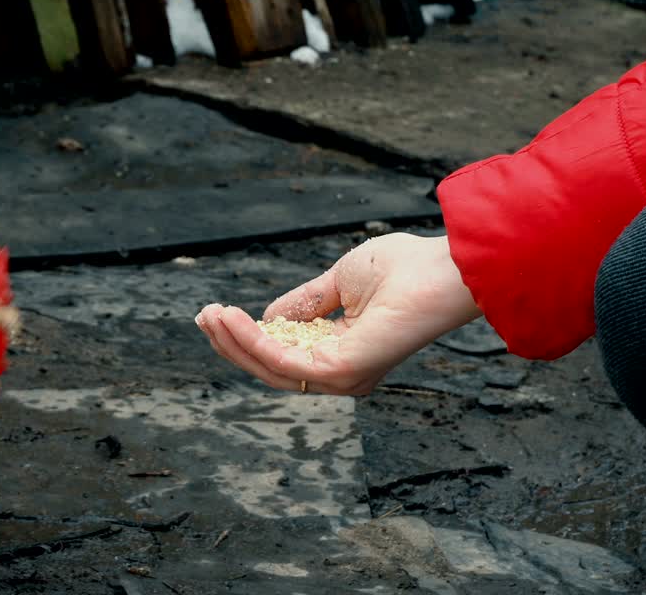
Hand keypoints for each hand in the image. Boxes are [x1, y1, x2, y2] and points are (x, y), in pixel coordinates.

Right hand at [195, 233, 480, 394]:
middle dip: (231, 344)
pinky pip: (283, 361)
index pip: (285, 357)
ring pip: (271, 369)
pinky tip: (234, 318)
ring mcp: (344, 378)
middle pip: (271, 369)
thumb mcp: (339, 281)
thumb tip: (267, 317)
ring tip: (210, 315)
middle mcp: (344, 374)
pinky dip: (252, 340)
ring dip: (234, 342)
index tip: (215, 313)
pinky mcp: (342, 372)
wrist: (443, 268)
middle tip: (203, 316)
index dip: (246, 338)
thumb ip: (305, 302)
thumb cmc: (405, 268)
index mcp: (345, 354)